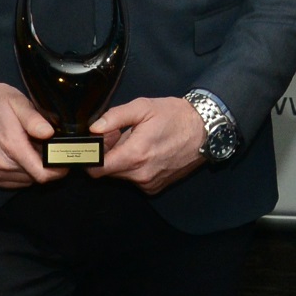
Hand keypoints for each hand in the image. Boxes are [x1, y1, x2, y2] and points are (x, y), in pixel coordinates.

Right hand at [0, 77, 57, 188]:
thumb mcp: (17, 102)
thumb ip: (34, 119)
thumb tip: (50, 134)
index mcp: (11, 147)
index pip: (42, 174)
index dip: (58, 170)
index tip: (65, 161)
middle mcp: (1, 165)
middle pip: (35, 178)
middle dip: (46, 166)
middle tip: (46, 147)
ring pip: (25, 182)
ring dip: (32, 170)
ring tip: (31, 148)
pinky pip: (12, 182)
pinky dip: (20, 173)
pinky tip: (18, 155)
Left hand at [92, 95, 208, 194]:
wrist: (204, 131)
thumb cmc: (174, 116)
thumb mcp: (143, 107)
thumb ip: (115, 117)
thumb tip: (94, 129)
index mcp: (134, 155)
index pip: (97, 170)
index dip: (92, 156)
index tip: (98, 142)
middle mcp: (140, 175)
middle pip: (107, 172)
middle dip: (108, 155)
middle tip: (118, 135)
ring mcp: (148, 184)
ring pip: (121, 176)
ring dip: (121, 161)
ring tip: (136, 141)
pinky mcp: (156, 187)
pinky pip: (134, 179)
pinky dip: (134, 167)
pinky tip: (146, 151)